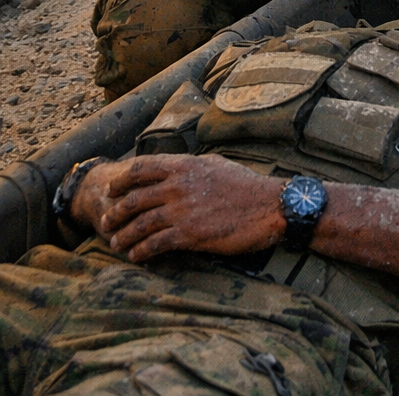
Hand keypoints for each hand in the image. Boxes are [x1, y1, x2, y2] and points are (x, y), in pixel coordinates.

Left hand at [82, 154, 285, 263]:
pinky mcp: (190, 234)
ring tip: (116, 243)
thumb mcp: (215, 165)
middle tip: (107, 222)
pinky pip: (156, 244)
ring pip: (140, 224)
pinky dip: (142, 251)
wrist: (269, 206)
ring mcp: (183, 210)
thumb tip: (176, 170)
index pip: (142, 168)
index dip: (123, 180)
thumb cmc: (245, 185)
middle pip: (134, 198)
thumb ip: (191, 168)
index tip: (112, 190)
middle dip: (116, 212)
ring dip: (124, 235)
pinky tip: (136, 256)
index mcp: (184, 165)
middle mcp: (178, 185)